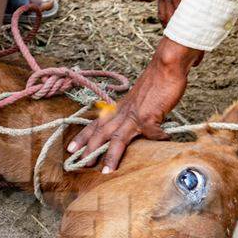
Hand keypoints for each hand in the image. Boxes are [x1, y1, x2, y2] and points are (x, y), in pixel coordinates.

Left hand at [68, 38, 202, 171]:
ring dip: (110, 155)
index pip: (95, 123)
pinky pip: (152, 133)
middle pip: (100, 132)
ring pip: (117, 138)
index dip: (83, 136)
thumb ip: (134, 112)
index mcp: (118, 108)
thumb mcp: (138, 99)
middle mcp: (122, 112)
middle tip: (78, 163)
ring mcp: (134, 114)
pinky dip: (158, 138)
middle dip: (88, 149)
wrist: (165, 65)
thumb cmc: (155, 81)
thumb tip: (137, 126)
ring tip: (105, 171)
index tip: (71, 148)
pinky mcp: (149, 115)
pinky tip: (164, 141)